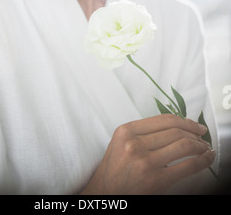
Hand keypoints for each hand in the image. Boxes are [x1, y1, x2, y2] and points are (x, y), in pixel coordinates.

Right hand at [80, 114, 215, 194]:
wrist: (105, 192)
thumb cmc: (115, 168)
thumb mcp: (121, 141)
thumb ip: (143, 131)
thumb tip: (178, 126)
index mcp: (127, 131)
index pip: (164, 119)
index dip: (184, 120)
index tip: (194, 124)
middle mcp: (135, 144)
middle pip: (175, 131)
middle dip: (194, 132)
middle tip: (202, 136)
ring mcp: (146, 162)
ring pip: (183, 145)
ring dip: (200, 145)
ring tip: (204, 147)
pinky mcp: (156, 180)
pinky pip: (187, 166)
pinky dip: (202, 161)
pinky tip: (207, 158)